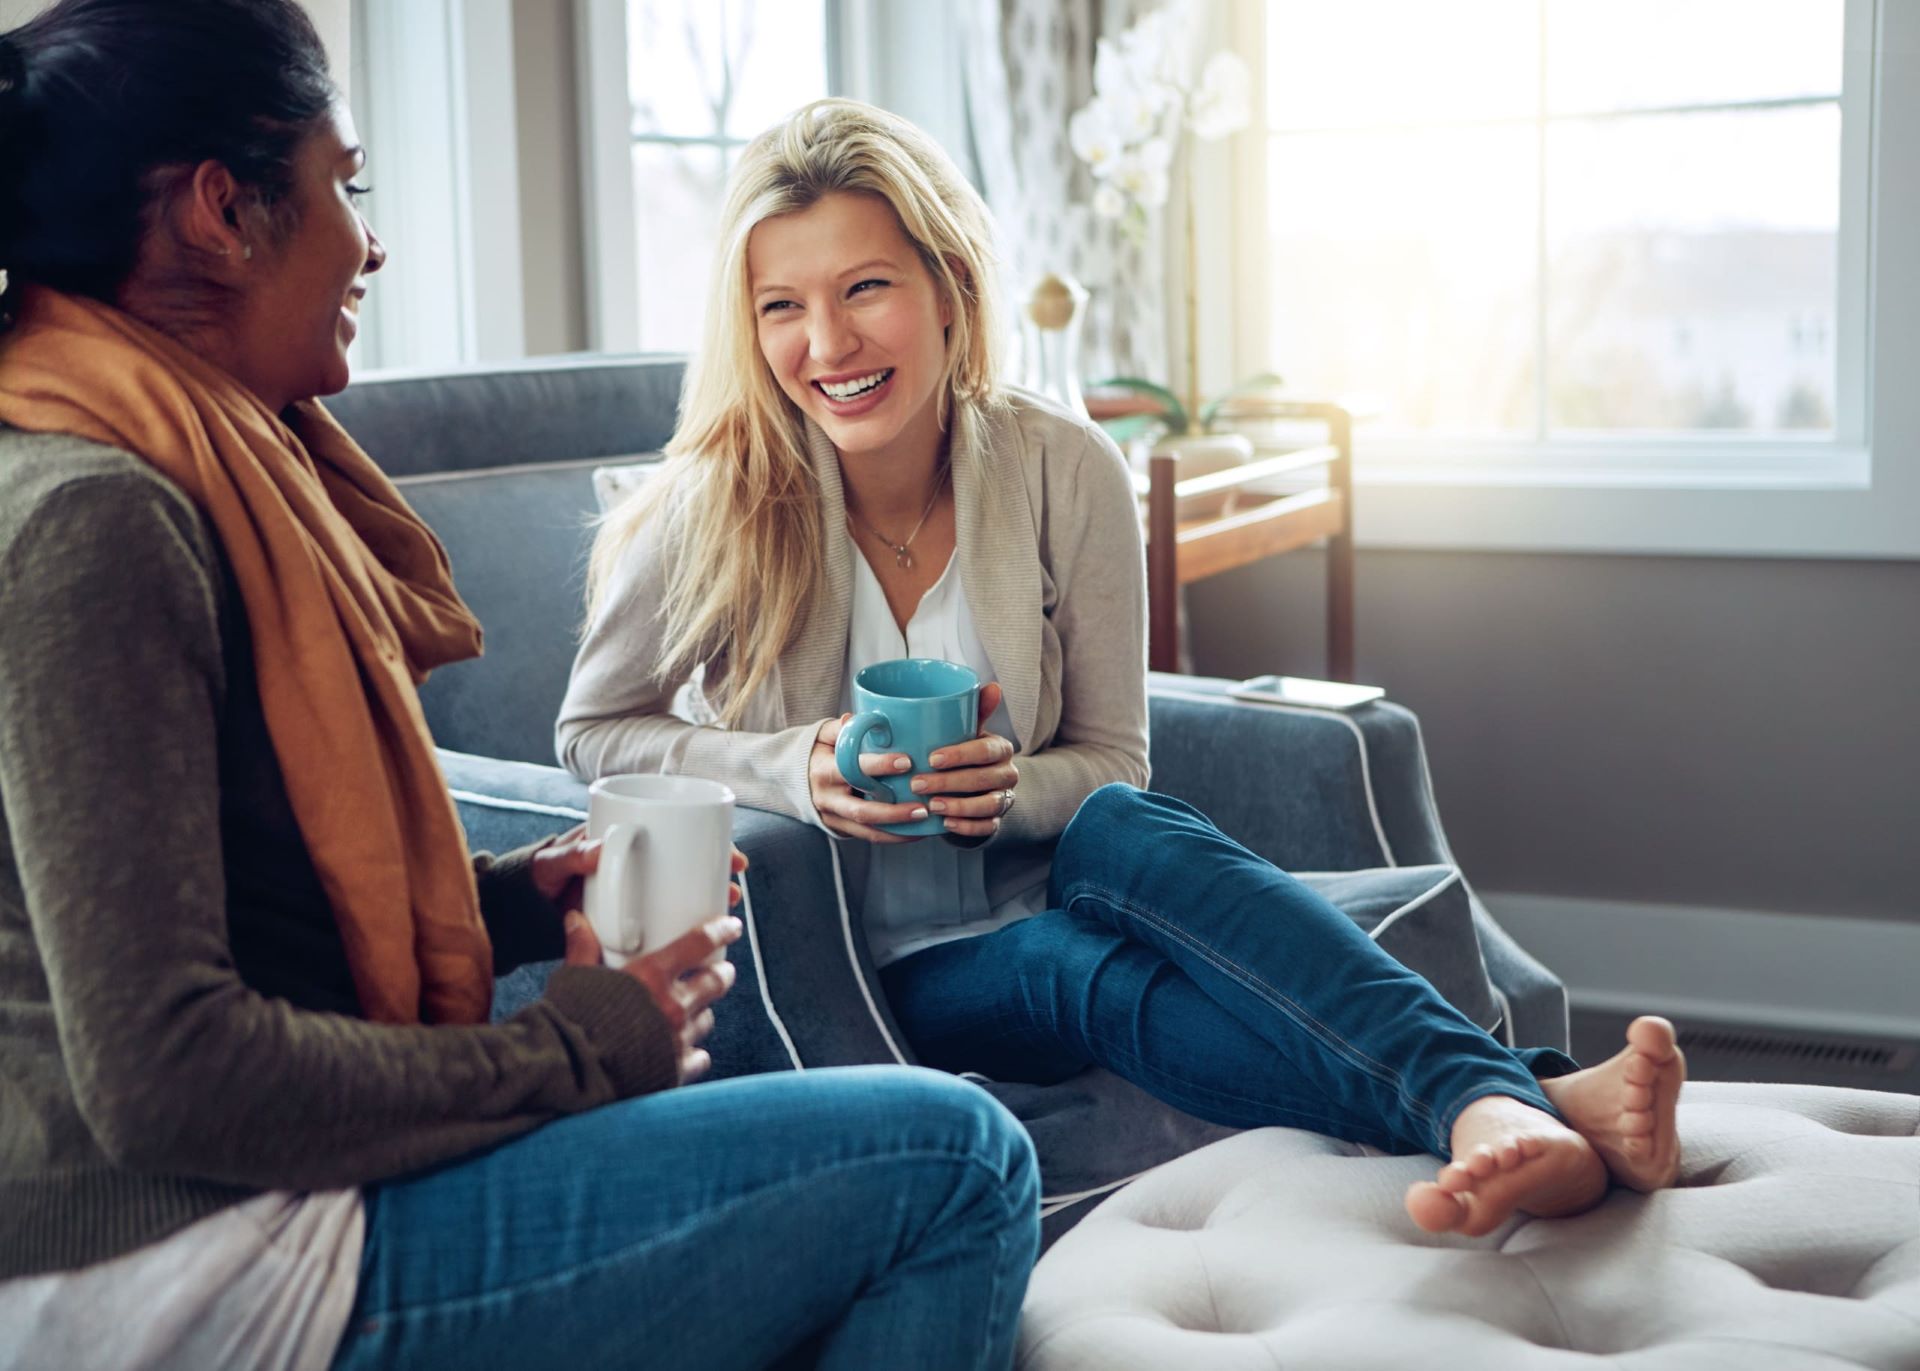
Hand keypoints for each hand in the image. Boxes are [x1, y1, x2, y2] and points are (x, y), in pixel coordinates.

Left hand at [532, 827, 748, 916]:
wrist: (519, 912)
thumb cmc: (537, 879)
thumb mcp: (552, 864)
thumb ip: (572, 854)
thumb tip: (602, 847)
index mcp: (625, 841)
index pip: (680, 835)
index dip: (712, 843)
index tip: (730, 856)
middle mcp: (639, 865)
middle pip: (691, 866)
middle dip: (719, 875)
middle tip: (735, 888)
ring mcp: (637, 893)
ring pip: (684, 893)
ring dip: (709, 902)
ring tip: (725, 912)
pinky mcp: (632, 919)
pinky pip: (667, 919)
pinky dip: (686, 929)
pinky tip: (705, 944)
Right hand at [563, 909, 742, 1083]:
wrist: (571, 1075)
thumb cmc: (572, 1025)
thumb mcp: (575, 979)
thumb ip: (583, 948)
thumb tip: (576, 921)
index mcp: (651, 976)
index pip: (699, 944)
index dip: (720, 932)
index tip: (730, 928)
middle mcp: (672, 1006)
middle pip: (716, 981)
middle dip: (721, 973)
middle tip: (719, 970)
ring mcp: (678, 1040)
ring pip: (707, 1019)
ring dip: (702, 1012)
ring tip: (693, 1010)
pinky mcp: (676, 1070)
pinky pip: (699, 1057)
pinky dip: (693, 1052)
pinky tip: (683, 1049)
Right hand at [810, 716, 931, 844]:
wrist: (794, 779)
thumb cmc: (818, 752)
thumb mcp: (823, 736)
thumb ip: (840, 728)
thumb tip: (853, 719)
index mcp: (824, 771)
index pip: (853, 770)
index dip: (879, 766)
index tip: (907, 761)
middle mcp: (828, 798)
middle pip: (862, 810)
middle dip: (894, 812)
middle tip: (922, 807)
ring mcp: (834, 817)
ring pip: (867, 830)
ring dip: (898, 829)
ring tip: (925, 820)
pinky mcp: (840, 829)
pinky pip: (868, 836)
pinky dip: (894, 836)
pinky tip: (917, 831)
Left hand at [911, 682, 1018, 839]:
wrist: (974, 785)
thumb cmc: (965, 752)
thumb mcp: (968, 732)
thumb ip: (975, 711)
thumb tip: (993, 686)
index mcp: (1001, 749)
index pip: (986, 750)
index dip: (961, 754)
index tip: (931, 758)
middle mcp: (1008, 774)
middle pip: (983, 779)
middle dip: (949, 782)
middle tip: (918, 783)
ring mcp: (1003, 799)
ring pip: (987, 805)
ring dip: (958, 806)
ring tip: (931, 806)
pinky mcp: (996, 821)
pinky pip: (987, 827)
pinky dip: (967, 827)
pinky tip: (946, 824)